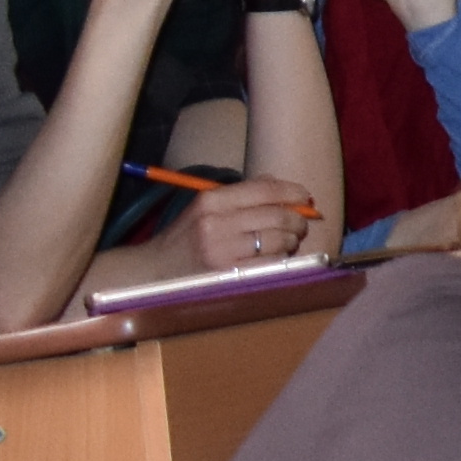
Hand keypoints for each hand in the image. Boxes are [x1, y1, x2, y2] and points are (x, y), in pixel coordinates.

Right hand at [170, 176, 317, 271]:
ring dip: (291, 241)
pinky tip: (276, 258)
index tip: (305, 197)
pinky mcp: (228, 275)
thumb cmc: (187, 237)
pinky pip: (270, 263)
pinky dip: (281, 259)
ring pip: (278, 240)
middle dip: (298, 220)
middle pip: (277, 216)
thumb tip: (282, 185)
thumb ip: (242, 194)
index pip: (265, 189)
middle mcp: (216, 223)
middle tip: (300, 225)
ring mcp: (222, 251)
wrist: (154, 270)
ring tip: (288, 242)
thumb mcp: (205, 207)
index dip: (293, 192)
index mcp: (211, 200)